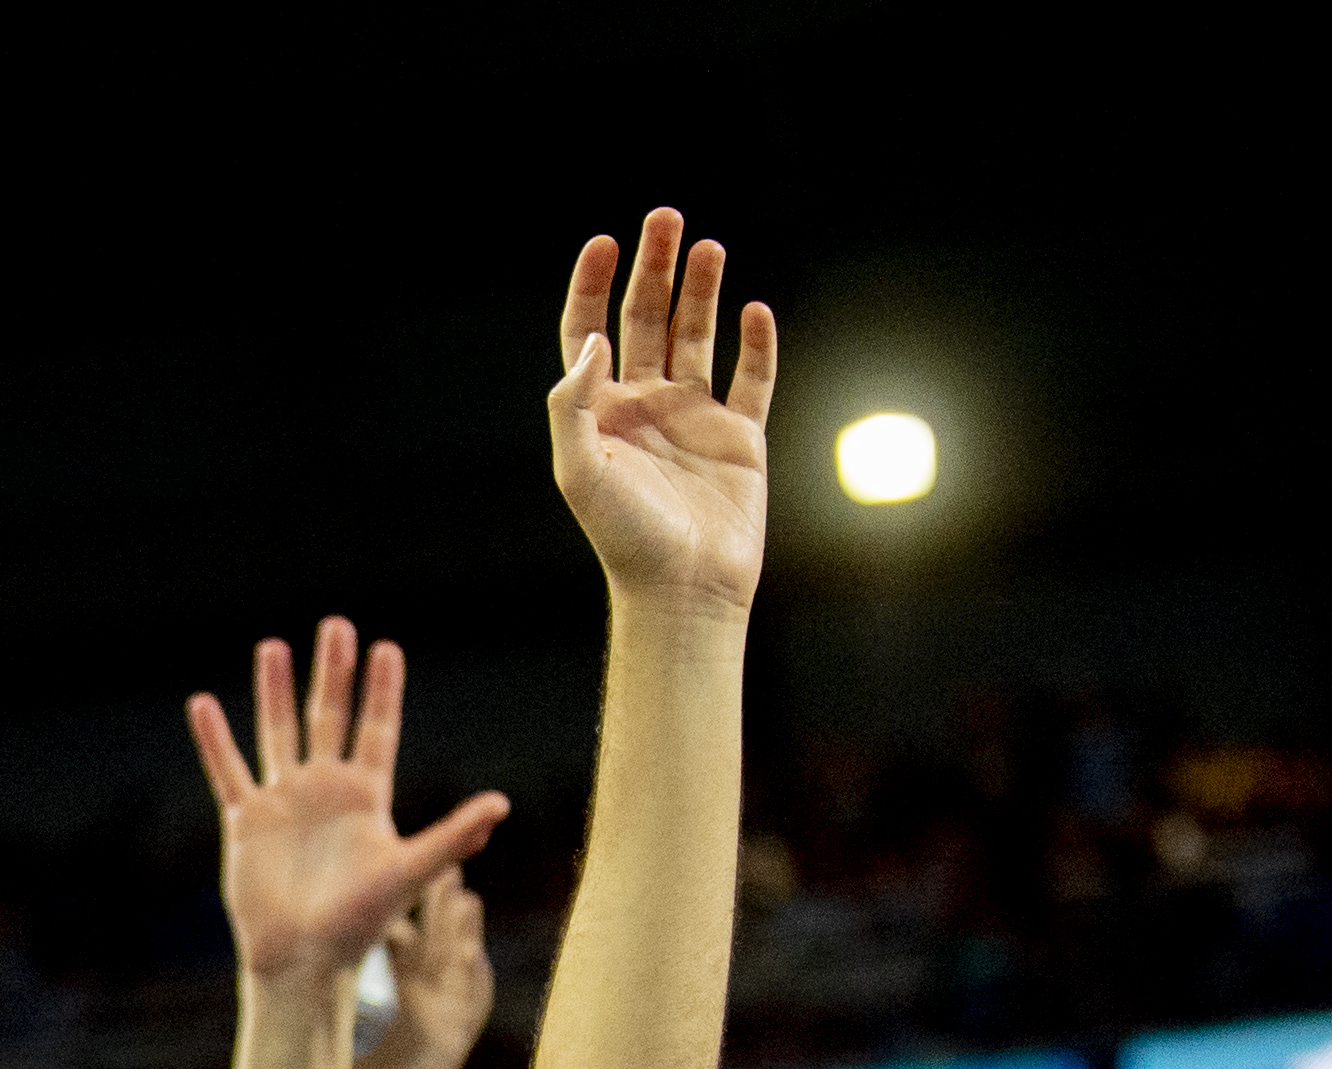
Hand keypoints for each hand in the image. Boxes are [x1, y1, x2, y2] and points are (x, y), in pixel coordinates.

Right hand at [184, 621, 509, 984]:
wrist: (302, 961)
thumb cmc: (358, 924)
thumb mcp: (408, 873)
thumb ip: (452, 835)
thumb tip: (502, 805)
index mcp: (365, 798)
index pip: (375, 731)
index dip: (381, 692)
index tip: (386, 648)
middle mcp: (325, 793)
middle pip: (328, 718)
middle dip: (332, 673)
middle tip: (336, 626)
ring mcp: (284, 804)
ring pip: (277, 733)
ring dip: (273, 692)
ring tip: (271, 646)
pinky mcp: (247, 822)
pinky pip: (228, 771)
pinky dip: (214, 740)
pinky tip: (202, 705)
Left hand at [353, 866, 494, 1068]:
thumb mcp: (347, 1018)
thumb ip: (333, 985)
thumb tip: (298, 952)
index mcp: (402, 984)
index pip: (403, 932)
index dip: (401, 903)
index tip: (393, 871)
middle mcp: (428, 990)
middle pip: (437, 934)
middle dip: (441, 901)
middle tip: (443, 863)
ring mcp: (447, 1010)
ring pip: (460, 959)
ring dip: (465, 931)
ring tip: (466, 898)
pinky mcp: (458, 1034)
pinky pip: (474, 999)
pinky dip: (476, 976)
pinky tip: (474, 954)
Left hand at [548, 211, 776, 607]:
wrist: (683, 588)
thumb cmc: (624, 536)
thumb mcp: (579, 468)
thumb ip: (574, 402)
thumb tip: (594, 339)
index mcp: (600, 412)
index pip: (589, 332)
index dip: (593, 286)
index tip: (605, 242)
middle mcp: (645, 408)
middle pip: (647, 320)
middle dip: (655, 269)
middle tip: (667, 218)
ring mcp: (694, 419)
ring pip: (698, 337)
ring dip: (702, 291)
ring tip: (708, 246)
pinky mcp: (740, 438)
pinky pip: (752, 380)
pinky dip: (757, 345)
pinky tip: (755, 310)